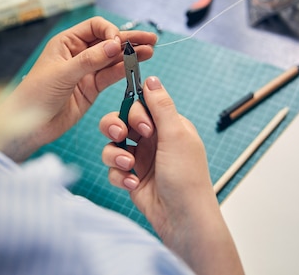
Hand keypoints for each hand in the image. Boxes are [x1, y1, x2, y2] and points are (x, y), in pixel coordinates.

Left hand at [0, 16, 156, 160]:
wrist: (29, 125)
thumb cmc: (36, 94)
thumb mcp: (62, 74)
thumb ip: (90, 60)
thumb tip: (114, 44)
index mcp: (67, 42)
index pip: (95, 27)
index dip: (110, 32)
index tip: (118, 42)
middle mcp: (78, 53)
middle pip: (108, 41)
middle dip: (128, 39)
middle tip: (150, 38)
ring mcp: (87, 71)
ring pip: (113, 58)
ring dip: (131, 54)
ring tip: (150, 50)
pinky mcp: (92, 88)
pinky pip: (111, 76)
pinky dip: (125, 70)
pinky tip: (138, 65)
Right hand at [99, 77, 243, 274]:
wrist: (183, 220)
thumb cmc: (187, 178)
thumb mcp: (176, 136)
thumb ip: (161, 106)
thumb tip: (152, 78)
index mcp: (168, 126)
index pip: (140, 105)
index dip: (133, 111)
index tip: (139, 124)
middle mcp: (153, 140)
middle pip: (120, 121)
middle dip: (115, 128)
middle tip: (121, 136)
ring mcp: (141, 159)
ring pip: (112, 145)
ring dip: (115, 155)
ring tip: (129, 165)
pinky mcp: (132, 177)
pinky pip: (112, 168)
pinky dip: (119, 175)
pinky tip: (133, 183)